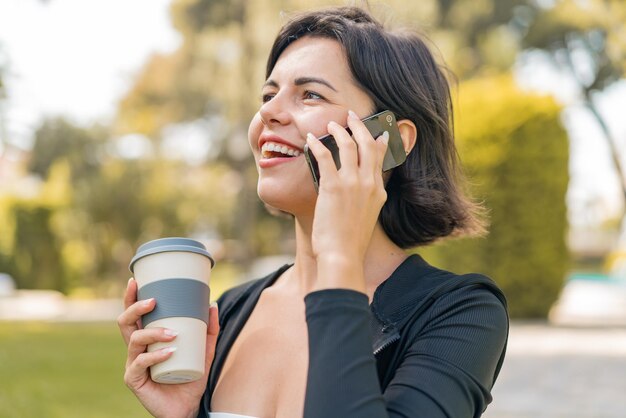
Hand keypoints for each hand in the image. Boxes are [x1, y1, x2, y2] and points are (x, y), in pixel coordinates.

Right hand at [117, 278, 218, 417]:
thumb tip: (212, 304)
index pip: (134, 314)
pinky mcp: (134, 380)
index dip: (130, 297)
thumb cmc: (191, 377)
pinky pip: (140, 363)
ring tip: (173, 333)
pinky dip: (155, 356)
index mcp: (147, 338)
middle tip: (154, 301)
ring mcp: (133, 364)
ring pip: (133, 340)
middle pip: (125, 322)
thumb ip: (209, 331)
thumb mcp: (205, 351)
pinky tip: (169, 352)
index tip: (135, 280)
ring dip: (153, 332)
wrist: (188, 407)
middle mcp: (136, 349)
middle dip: (135, 307)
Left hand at [305, 110, 388, 285]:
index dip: (379, 141)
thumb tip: (353, 190)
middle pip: (368, 144)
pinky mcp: (333, 186)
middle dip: (360, 126)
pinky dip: (317, 145)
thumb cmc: (350, 242)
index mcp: (378, 191)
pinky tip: (310, 139)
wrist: (343, 255)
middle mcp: (369, 183)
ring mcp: (352, 183)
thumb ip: (364, 200)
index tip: (378, 133)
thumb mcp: (366, 217)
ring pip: (349, 145)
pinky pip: (325, 156)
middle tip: (352, 116)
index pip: (381, 158)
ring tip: (331, 123)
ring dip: (339, 130)